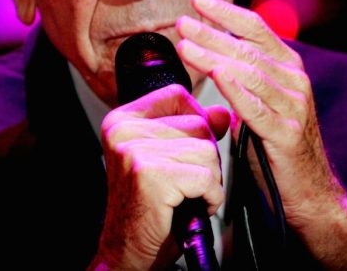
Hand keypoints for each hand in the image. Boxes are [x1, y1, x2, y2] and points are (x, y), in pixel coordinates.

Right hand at [92, 83, 229, 269]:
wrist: (127, 250)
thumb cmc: (148, 207)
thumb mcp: (168, 159)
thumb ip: (193, 131)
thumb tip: (223, 112)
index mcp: (122, 119)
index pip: (177, 96)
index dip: (196, 122)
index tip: (187, 151)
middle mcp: (124, 129)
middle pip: (198, 124)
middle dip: (204, 159)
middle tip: (182, 184)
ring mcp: (134, 150)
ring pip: (206, 150)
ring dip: (208, 181)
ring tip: (185, 196)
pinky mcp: (150, 175)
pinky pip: (206, 177)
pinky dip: (208, 197)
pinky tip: (189, 206)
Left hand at [175, 0, 346, 267]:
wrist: (307, 191)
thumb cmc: (273, 142)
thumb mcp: (259, 99)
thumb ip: (241, 72)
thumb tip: (204, 44)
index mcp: (287, 67)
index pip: (256, 28)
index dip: (225, 11)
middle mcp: (294, 81)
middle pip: (247, 48)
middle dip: (211, 32)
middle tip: (181, 22)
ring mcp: (292, 107)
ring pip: (249, 74)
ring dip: (215, 56)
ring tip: (185, 45)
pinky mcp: (286, 134)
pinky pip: (257, 108)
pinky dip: (236, 90)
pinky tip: (217, 75)